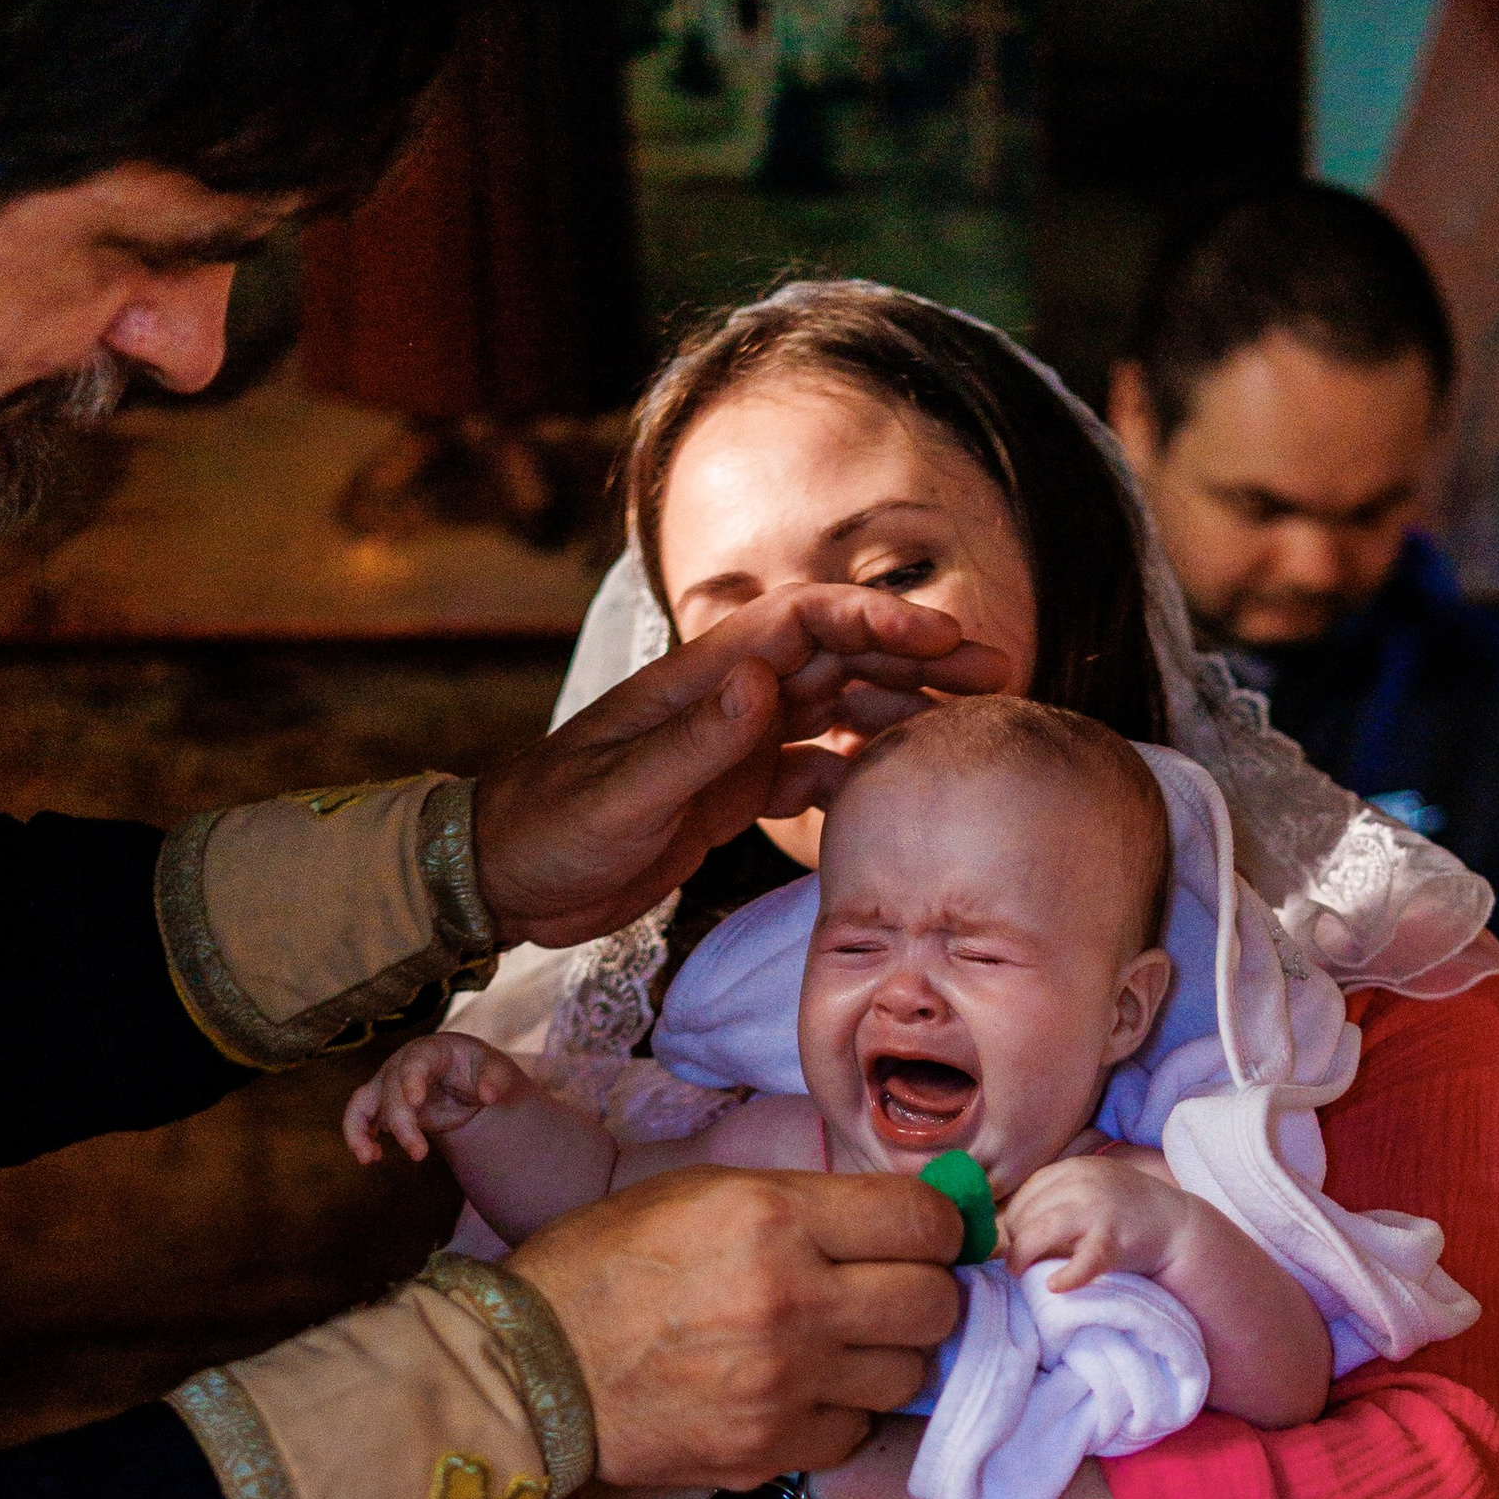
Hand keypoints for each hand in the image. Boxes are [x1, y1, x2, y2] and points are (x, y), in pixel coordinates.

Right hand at [345, 1029, 529, 1165]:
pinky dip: (359, 1137)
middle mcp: (400, 1065)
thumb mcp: (495, 1068)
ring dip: (358, 1130)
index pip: (415, 1062)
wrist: (461, 1074)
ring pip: (361, 1103)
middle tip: (420, 1154)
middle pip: (391, 1092)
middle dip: (401, 1124)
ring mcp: (386, 1084)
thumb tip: (489, 1095)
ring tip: (368, 1158)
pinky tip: (371, 1158)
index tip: (415, 1101)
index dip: (411, 1079)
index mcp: (429, 1051)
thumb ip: (495, 1079)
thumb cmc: (476, 1068)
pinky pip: (359, 1119)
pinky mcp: (381, 1106)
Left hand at [470, 587, 1012, 949]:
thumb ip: (694, 744)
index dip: (879, 618)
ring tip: (967, 729)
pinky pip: (812, 769)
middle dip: (917, 657)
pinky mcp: (732, 793)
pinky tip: (900, 790)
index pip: (806, 622)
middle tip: (995, 676)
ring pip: (835, 709)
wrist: (502, 880)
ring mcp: (732, 745)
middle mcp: (726, 700)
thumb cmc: (547, 829)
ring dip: (900, 711)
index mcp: (701, 680)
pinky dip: (858, 772)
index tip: (945, 637)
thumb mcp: (619, 795)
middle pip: (837, 657)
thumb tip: (766, 684)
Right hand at [513, 1167, 962, 1485]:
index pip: (926, 1223)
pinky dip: (841, 1413)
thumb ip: (806, 1202)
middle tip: (889, 1291)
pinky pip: (856, 1431)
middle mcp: (792, 1302)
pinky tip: (800, 1391)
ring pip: (908, 1375)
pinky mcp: (770, 1451)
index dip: (938, 1229)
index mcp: (773, 1218)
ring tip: (837, 1344)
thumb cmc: (607, 1264)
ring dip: (886, 1357)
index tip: (921, 1237)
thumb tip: (906, 1216)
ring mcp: (784, 1386)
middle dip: (924, 1293)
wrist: (529, 1368)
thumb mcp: (701, 1192)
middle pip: (935, 1304)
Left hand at [1001, 1154, 1184, 1292]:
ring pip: (1041, 1231)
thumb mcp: (1091, 1189)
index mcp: (1074, 1169)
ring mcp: (1099, 1209)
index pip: (1026, 1194)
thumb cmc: (1126, 1212)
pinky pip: (1083, 1260)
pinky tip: (1054, 1285)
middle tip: (1017, 1261)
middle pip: (1027, 1213)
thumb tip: (1007, 1227)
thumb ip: (1057, 1198)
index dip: (1013, 1221)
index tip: (1014, 1241)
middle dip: (1016, 1240)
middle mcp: (1082, 1183)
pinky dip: (1066, 1275)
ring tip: (1020, 1272)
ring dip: (1023, 1254)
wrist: (1177, 1226)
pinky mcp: (1114, 1239)